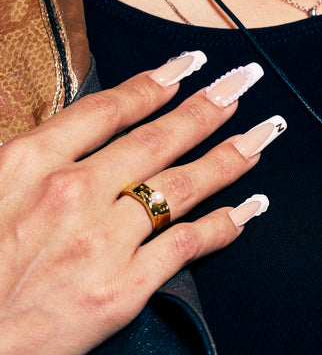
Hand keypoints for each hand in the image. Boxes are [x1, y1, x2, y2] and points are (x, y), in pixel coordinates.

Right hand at [0, 53, 283, 354]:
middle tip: (242, 82)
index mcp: (30, 161)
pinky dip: (224, 225)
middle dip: (207, 106)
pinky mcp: (122, 289)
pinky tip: (249, 210)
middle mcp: (74, 192)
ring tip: (260, 137)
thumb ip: (28, 161)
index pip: (108, 110)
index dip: (154, 83)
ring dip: (228, 156)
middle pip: (158, 139)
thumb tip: (67, 139)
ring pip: (182, 185)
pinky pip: (186, 245)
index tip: (187, 65)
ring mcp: (103, 240)